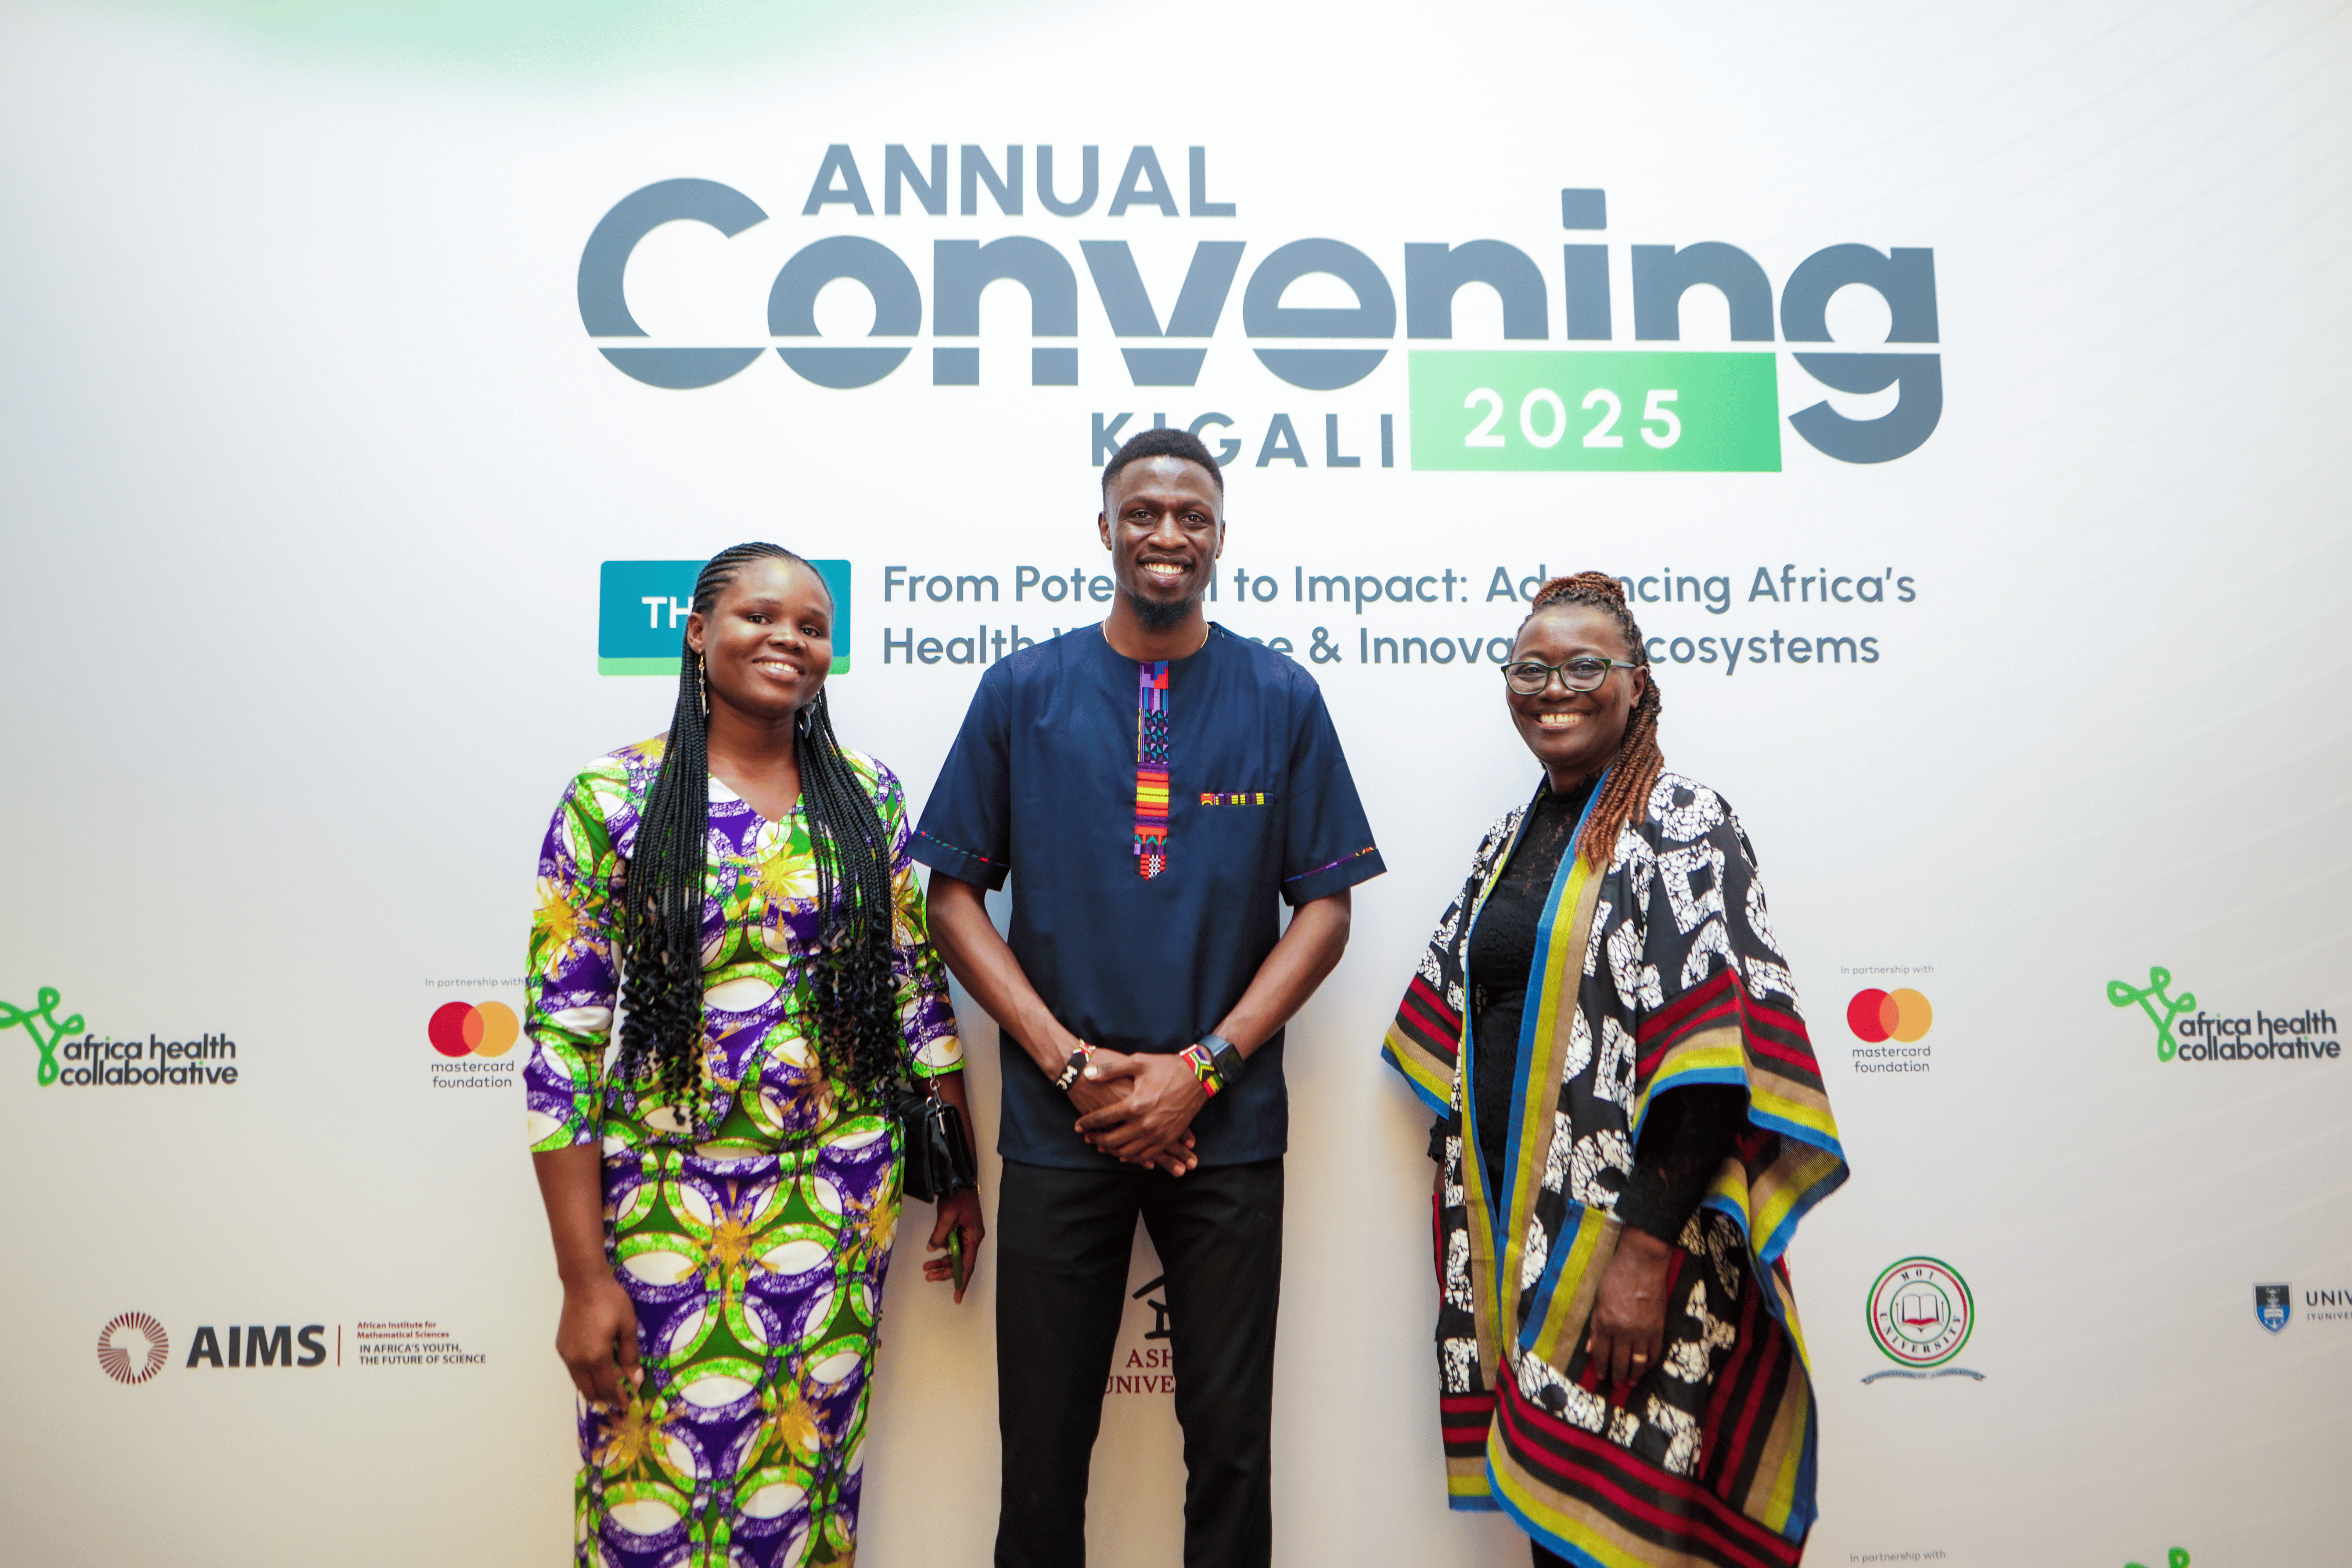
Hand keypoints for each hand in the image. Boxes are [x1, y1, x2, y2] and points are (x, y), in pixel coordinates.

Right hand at [555, 1273, 640, 1407]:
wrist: (584, 1282)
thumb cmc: (609, 1300)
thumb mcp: (628, 1326)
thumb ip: (630, 1356)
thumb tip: (636, 1380)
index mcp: (596, 1356)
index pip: (608, 1388)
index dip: (619, 1398)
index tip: (629, 1403)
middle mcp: (577, 1360)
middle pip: (591, 1392)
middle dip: (607, 1399)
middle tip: (621, 1398)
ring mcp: (566, 1355)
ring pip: (580, 1385)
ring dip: (595, 1390)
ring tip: (612, 1386)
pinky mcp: (561, 1348)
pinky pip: (574, 1372)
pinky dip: (586, 1378)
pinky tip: (598, 1370)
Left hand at [923, 1188, 986, 1303]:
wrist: (961, 1179)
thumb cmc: (958, 1196)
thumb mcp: (947, 1216)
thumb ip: (940, 1234)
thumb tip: (933, 1248)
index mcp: (973, 1237)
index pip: (968, 1265)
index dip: (961, 1281)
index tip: (957, 1296)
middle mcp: (972, 1238)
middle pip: (960, 1262)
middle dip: (945, 1272)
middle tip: (928, 1276)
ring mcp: (966, 1233)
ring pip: (955, 1255)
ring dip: (942, 1262)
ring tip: (926, 1268)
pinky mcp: (960, 1229)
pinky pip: (953, 1246)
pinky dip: (942, 1252)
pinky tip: (932, 1253)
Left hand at [1073, 1052, 1207, 1166]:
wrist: (1199, 1076)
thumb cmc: (1167, 1067)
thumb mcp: (1138, 1063)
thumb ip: (1111, 1070)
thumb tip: (1088, 1074)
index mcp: (1135, 1104)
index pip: (1102, 1119)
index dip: (1086, 1123)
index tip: (1077, 1126)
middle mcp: (1145, 1123)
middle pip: (1112, 1140)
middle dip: (1096, 1140)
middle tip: (1087, 1137)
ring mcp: (1158, 1133)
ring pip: (1128, 1152)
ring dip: (1112, 1151)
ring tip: (1102, 1146)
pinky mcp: (1169, 1138)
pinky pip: (1147, 1155)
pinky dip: (1133, 1157)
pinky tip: (1124, 1153)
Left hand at [1585, 1225, 1673, 1384]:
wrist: (1642, 1263)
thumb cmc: (1615, 1277)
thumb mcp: (1598, 1300)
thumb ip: (1595, 1327)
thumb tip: (1591, 1349)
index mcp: (1606, 1323)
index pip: (1602, 1354)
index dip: (1601, 1368)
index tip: (1601, 1376)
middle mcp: (1623, 1331)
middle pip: (1620, 1362)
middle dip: (1616, 1376)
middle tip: (1615, 1384)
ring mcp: (1642, 1331)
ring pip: (1638, 1362)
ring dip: (1634, 1375)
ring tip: (1630, 1382)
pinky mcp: (1658, 1327)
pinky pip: (1655, 1352)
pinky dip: (1650, 1363)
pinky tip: (1646, 1367)